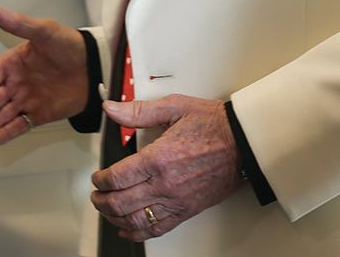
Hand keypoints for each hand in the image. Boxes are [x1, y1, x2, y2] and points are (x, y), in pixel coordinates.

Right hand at [0, 5, 89, 142]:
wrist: (95, 66)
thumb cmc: (70, 45)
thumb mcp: (45, 31)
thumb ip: (20, 24)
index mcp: (13, 62)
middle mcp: (16, 82)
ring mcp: (27, 99)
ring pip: (2, 114)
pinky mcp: (39, 114)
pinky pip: (19, 125)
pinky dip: (7, 132)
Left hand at [90, 95, 242, 240]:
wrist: (243, 142)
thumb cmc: (214, 124)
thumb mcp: (175, 107)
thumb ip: (139, 111)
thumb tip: (112, 108)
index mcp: (159, 158)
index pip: (117, 177)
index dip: (100, 180)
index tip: (98, 177)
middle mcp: (165, 184)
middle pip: (120, 202)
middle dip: (101, 201)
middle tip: (97, 195)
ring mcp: (176, 200)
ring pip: (135, 219)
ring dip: (114, 218)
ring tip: (107, 210)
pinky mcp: (187, 210)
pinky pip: (157, 228)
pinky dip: (137, 232)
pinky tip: (128, 228)